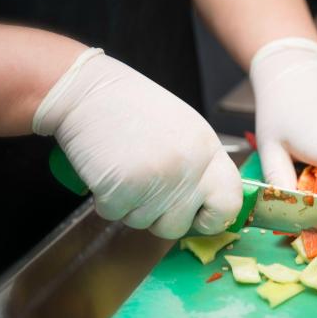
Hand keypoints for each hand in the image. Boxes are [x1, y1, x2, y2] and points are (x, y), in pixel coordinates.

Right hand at [33, 49, 241, 238]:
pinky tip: (107, 170)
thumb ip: (199, 165)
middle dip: (159, 218)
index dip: (214, 218)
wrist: (86, 91)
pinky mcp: (124, 188)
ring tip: (124, 169)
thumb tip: (206, 205)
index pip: (230, 202)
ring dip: (129, 206)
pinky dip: (105, 200)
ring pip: (144, 224)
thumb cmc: (132, 109)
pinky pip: (114, 215)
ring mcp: (158, 179)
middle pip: (179, 225)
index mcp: (207, 149)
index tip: (198, 216)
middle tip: (145, 190)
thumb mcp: (183, 130)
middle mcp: (189, 166)